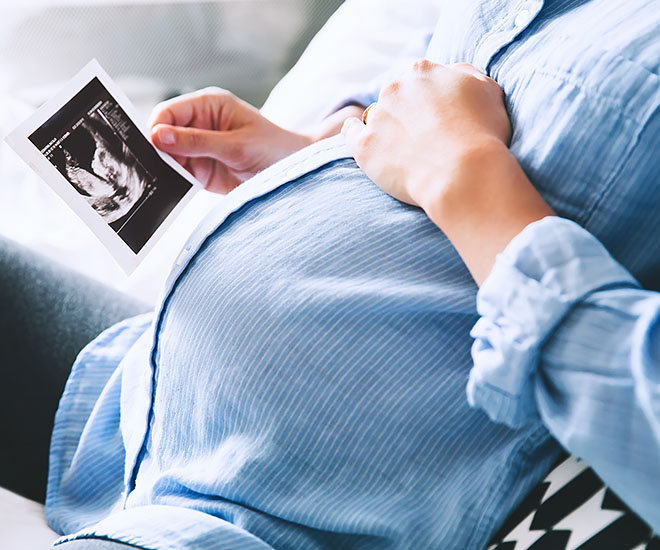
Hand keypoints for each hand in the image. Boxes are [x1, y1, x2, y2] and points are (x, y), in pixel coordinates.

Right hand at [149, 88, 312, 192]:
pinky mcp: (202, 170)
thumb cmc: (273, 149)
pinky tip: (175, 189)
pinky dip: (174, 182)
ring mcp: (199, 148)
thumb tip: (158, 136)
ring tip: (168, 180)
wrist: (293, 174)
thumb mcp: (236, 145)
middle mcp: (200, 124)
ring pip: (168, 157)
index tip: (153, 147)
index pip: (169, 112)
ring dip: (166, 169)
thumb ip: (197, 141)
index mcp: (208, 105)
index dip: (156, 128)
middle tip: (156, 168)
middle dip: (158, 151)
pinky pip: (179, 175)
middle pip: (163, 135)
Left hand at [342, 60, 552, 284]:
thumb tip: (452, 73)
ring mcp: (377, 116)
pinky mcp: (364, 145)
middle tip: (422, 138)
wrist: (462, 174)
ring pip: (375, 116)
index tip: (435, 116)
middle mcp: (395, 88)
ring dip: (386, 128)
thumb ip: (466, 75)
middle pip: (396, 96)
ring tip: (402, 150)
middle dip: (406, 112)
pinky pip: (351, 133)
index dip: (428, 98)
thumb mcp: (488, 91)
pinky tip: (362, 140)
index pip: (419, 78)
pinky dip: (354, 134)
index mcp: (423, 71)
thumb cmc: (483, 135)